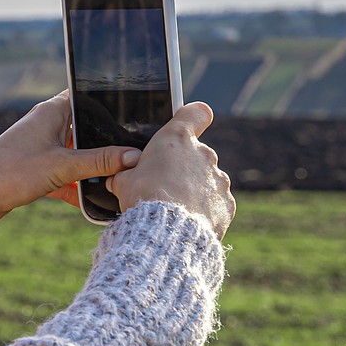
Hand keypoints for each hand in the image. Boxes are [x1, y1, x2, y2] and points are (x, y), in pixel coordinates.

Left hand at [0, 92, 141, 242]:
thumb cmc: (11, 172)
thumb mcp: (62, 166)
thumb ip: (99, 161)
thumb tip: (134, 157)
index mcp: (52, 112)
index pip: (86, 96)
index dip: (109, 103)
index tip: (135, 114)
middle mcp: (45, 126)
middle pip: (84, 129)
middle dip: (105, 143)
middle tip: (134, 154)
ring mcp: (39, 149)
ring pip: (75, 155)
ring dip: (90, 168)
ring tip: (118, 180)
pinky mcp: (34, 171)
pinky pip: (63, 176)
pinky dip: (76, 188)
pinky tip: (93, 203)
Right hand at [107, 102, 234, 239]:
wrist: (167, 232)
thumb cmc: (143, 199)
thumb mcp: (123, 181)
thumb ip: (127, 173)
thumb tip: (120, 177)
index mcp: (177, 139)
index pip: (196, 113)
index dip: (192, 118)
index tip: (188, 126)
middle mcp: (203, 153)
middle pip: (196, 154)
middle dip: (183, 168)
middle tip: (163, 187)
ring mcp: (218, 179)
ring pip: (207, 180)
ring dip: (194, 190)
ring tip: (175, 209)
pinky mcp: (226, 204)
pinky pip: (215, 203)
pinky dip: (204, 210)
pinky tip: (188, 221)